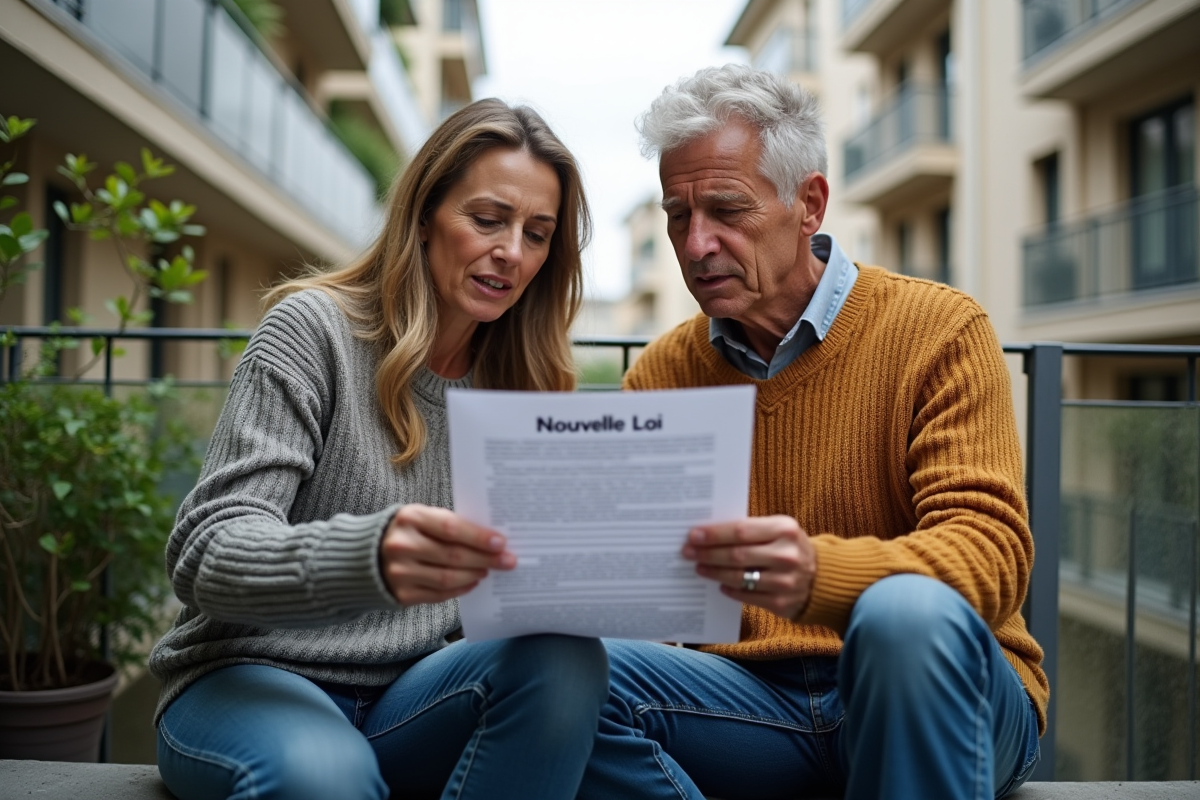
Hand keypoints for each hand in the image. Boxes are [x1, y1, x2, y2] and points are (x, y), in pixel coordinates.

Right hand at [380, 504, 515, 605]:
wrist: (363, 555)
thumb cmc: (405, 532)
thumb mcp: (421, 518)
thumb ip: (449, 525)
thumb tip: (490, 540)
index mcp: (409, 518)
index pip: (451, 528)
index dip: (478, 537)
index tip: (501, 542)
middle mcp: (402, 545)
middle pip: (453, 555)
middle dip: (485, 559)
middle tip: (507, 561)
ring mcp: (400, 572)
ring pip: (448, 577)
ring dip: (474, 574)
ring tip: (488, 570)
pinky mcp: (402, 594)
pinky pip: (439, 594)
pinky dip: (460, 588)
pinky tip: (472, 582)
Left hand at [681, 515, 816, 620]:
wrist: (823, 577)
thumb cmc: (790, 548)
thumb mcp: (779, 530)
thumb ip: (751, 530)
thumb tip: (709, 534)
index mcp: (785, 529)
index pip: (740, 531)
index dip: (714, 534)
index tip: (693, 535)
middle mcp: (787, 555)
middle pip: (736, 555)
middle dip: (708, 553)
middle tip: (688, 552)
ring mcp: (785, 581)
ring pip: (739, 577)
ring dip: (714, 572)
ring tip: (700, 567)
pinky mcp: (782, 603)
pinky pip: (747, 596)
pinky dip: (730, 590)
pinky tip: (720, 584)